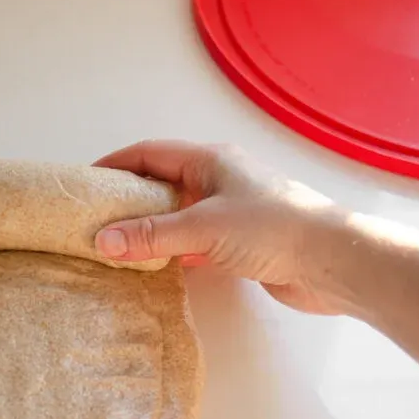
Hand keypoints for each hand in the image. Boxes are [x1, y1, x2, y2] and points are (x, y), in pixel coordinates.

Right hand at [94, 140, 347, 314]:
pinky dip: (172, 250)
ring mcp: (230, 212)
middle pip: (161, 183)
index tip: (84, 182)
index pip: (149, 154)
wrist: (333, 262)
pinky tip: (155, 265)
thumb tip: (101, 242)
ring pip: (178, 214)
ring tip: (116, 243)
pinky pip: (194, 241)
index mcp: (209, 160)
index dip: (115, 164)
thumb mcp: (203, 227)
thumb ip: (152, 235)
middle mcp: (218, 180)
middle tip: (94, 217)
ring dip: (150, 227)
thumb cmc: (271, 228)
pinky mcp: (240, 243)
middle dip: (128, 198)